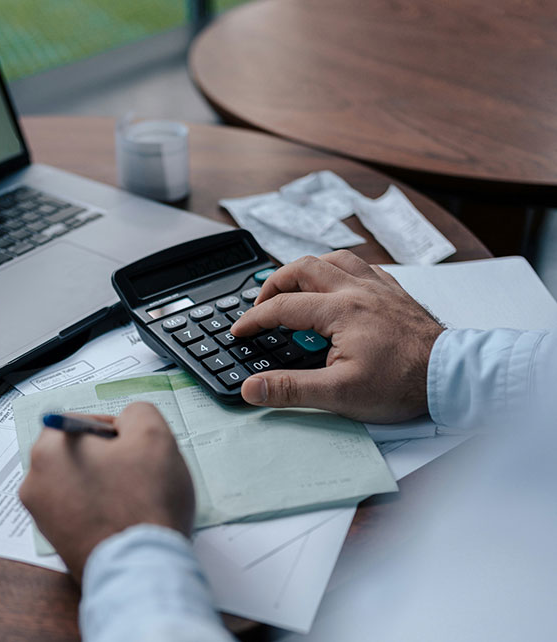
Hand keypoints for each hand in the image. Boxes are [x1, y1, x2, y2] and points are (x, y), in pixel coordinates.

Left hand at [19, 402, 194, 581]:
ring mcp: (44, 518)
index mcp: (49, 451)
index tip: (133, 446)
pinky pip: (83, 511)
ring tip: (136, 497)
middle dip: (111, 457)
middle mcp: (35, 484)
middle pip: (80, 453)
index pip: (83, 421)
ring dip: (108, 483)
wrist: (143, 568)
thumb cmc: (144, 504)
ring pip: (83, 482)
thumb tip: (128, 421)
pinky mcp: (59, 543)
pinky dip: (103, 510)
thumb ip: (137, 412)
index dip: (116, 430)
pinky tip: (127, 517)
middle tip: (138, 470)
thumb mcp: (153, 433)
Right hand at [230, 251, 442, 422]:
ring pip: (333, 258)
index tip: (240, 331)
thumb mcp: (339, 394)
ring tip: (293, 286)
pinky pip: (361, 266)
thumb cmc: (402, 383)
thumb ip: (291, 389)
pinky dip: (339, 270)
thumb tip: (252, 389)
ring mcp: (378, 286)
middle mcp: (357, 289)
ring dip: (306, 268)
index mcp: (340, 310)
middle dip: (274, 284)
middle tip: (261, 304)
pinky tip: (338, 284)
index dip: (254, 319)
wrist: (452, 376)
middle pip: (303, 268)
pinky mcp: (394, 291)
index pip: (282, 307)